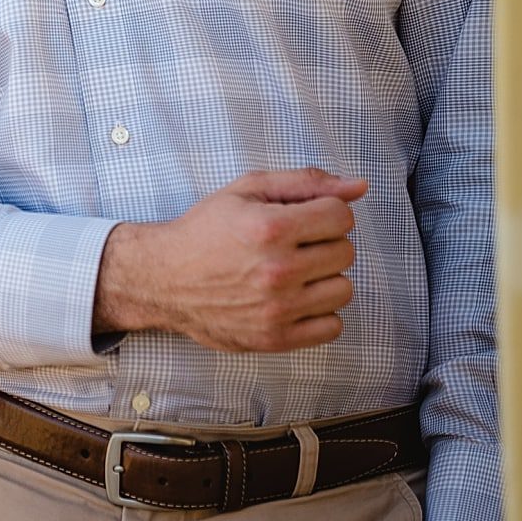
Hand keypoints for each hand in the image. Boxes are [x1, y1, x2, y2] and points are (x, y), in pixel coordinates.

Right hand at [93, 168, 366, 351]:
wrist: (162, 278)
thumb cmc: (204, 231)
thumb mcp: (246, 191)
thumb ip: (304, 182)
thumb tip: (359, 186)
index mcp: (269, 228)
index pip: (341, 216)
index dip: (325, 212)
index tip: (303, 219)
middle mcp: (277, 270)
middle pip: (346, 252)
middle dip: (324, 243)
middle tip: (292, 245)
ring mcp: (278, 308)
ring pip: (344, 290)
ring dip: (324, 279)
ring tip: (294, 272)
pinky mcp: (275, 338)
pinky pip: (332, 327)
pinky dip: (319, 313)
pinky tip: (294, 299)